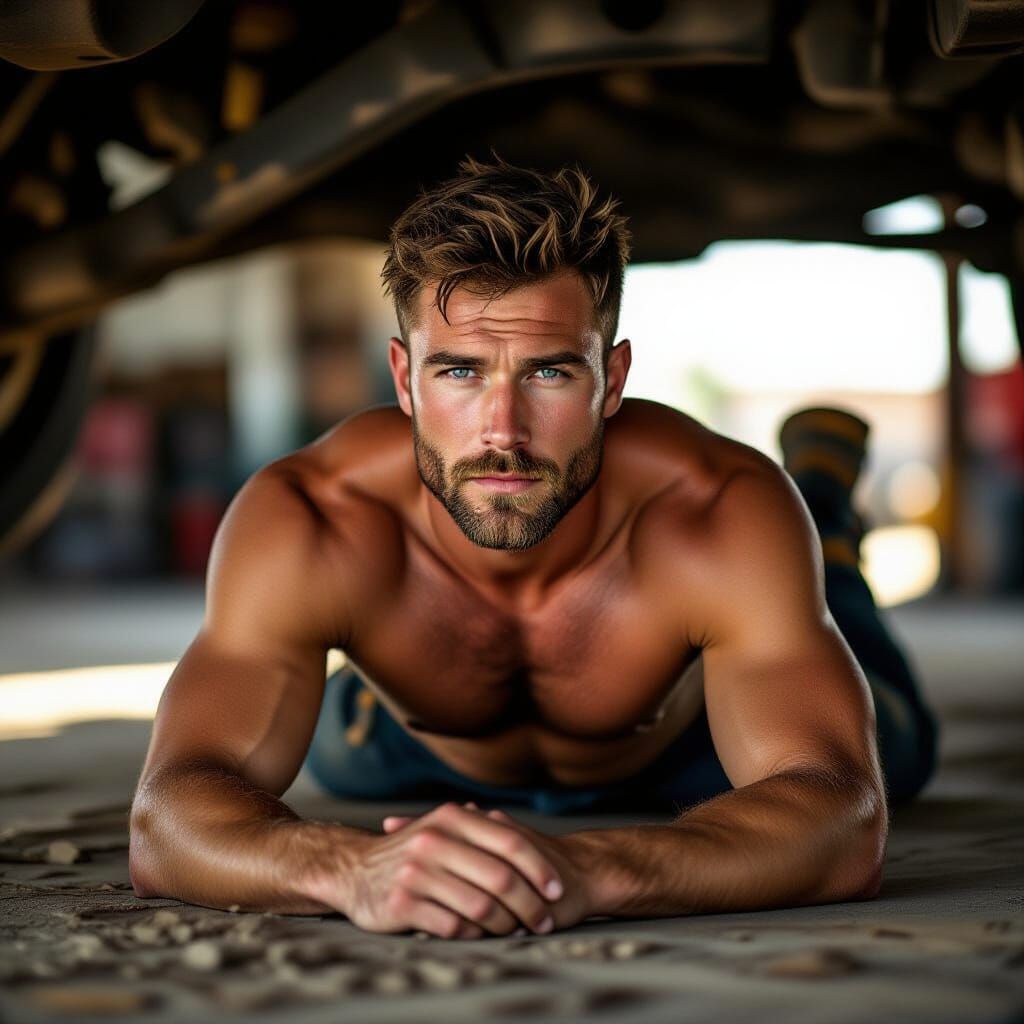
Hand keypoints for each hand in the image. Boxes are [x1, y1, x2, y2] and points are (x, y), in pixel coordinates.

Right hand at [340, 801, 565, 939]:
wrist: (354, 870)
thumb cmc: (413, 852)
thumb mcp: (443, 828)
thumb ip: (483, 831)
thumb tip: (535, 846)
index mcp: (452, 818)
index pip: (510, 843)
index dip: (539, 868)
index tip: (557, 890)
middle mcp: (435, 840)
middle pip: (501, 878)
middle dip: (530, 905)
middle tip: (544, 921)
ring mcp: (417, 872)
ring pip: (481, 907)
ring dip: (506, 924)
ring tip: (517, 931)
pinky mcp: (403, 903)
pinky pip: (454, 926)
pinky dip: (474, 934)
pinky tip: (481, 935)